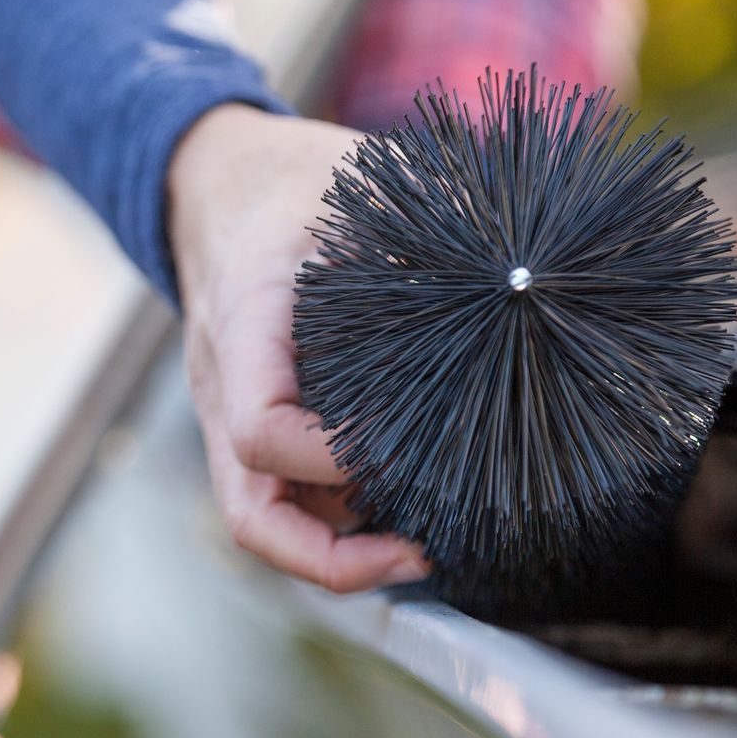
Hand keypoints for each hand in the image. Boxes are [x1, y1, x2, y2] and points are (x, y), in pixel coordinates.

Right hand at [168, 104, 431, 591]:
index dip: (335, 458)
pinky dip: (342, 515)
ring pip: (268, 518)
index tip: (405, 447)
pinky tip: (408, 497)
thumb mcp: (354, 187)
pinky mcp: (253, 425)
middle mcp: (224, 388)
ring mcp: (233, 415)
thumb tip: (521, 288)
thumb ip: (422, 241)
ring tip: (427, 539)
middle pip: (252, 514)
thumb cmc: (294, 182)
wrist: (215, 180)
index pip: (261, 432)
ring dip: (344, 544)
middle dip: (335, 557)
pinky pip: (285, 495)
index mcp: (242, 327)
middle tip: (424, 554)